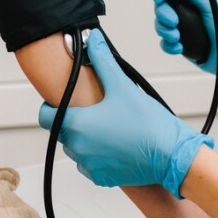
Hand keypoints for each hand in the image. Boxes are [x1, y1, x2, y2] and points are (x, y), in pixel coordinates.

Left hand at [38, 29, 211, 196]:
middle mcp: (77, 147)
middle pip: (63, 131)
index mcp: (77, 124)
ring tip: (108, 128)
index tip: (62, 101)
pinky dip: (97, 156)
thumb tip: (92, 39)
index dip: (51, 107)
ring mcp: (88, 165)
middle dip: (74, 121)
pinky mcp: (101, 178)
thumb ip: (102, 61)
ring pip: (76, 148)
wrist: (172, 156)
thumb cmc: (148, 123)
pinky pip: (89, 164)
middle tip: (96, 111)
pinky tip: (115, 145)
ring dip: (85, 139)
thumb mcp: (123, 86)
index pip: (45, 116)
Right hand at [152, 0, 217, 100]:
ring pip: (161, 26)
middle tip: (174, 22)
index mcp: (194, 0)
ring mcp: (184, 30)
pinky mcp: (182, 46)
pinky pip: (166, 44)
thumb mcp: (211, 6)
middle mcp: (187, 13)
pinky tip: (180, 47)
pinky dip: (169, 46)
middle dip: (163, 14)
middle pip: (162, 8)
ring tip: (177, 37)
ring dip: (165, 31)